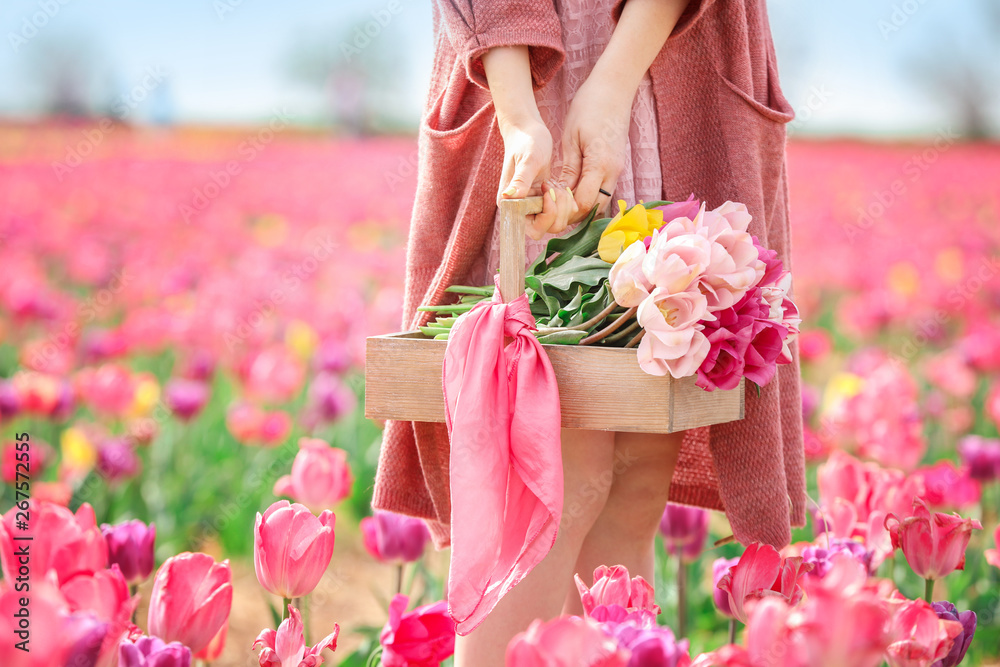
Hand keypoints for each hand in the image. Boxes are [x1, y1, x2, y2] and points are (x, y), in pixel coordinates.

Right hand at [497, 113, 578, 239]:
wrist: (527, 131)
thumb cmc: (525, 142)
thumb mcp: (527, 159)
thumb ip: (521, 179)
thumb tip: (509, 197)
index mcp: (510, 205)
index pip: (534, 229)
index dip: (547, 215)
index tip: (548, 190)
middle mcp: (520, 210)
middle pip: (547, 229)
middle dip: (559, 211)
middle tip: (556, 187)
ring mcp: (532, 207)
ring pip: (556, 223)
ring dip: (564, 206)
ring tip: (558, 185)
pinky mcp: (542, 202)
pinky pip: (560, 213)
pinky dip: (566, 202)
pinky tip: (561, 186)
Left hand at [558, 75, 633, 222]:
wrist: (614, 89)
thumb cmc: (589, 107)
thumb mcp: (571, 138)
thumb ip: (568, 169)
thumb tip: (561, 193)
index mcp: (600, 165)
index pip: (584, 204)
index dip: (565, 209)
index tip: (548, 201)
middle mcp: (613, 172)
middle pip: (594, 209)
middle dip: (572, 214)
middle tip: (551, 206)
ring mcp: (617, 170)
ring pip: (601, 202)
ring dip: (581, 206)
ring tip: (560, 200)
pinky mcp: (616, 166)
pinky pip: (603, 191)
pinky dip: (588, 196)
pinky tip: (573, 190)